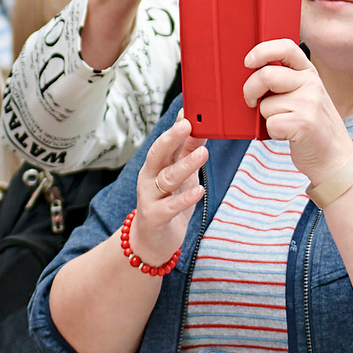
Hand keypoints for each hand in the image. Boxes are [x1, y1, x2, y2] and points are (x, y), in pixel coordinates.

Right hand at [122, 120, 208, 266]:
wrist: (152, 241)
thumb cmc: (169, 203)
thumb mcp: (181, 175)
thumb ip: (188, 152)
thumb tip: (200, 126)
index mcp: (156, 165)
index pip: (166, 141)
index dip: (176, 127)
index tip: (189, 111)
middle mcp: (149, 178)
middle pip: (158, 154)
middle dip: (172, 138)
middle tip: (188, 124)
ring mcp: (150, 197)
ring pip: (167, 178)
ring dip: (185, 165)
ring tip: (203, 153)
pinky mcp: (155, 216)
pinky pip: (171, 206)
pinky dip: (185, 198)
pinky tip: (199, 190)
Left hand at [240, 39, 352, 185]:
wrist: (334, 158)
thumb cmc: (311, 126)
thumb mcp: (304, 95)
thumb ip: (284, 81)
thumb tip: (249, 73)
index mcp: (308, 73)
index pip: (286, 47)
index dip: (262, 50)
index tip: (248, 62)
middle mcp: (311, 83)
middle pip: (266, 75)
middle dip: (250, 91)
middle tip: (252, 102)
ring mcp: (310, 102)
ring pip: (265, 104)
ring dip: (266, 118)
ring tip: (285, 123)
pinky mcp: (305, 123)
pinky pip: (271, 124)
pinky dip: (272, 133)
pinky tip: (288, 135)